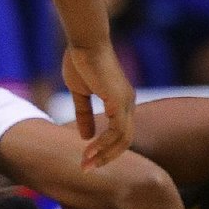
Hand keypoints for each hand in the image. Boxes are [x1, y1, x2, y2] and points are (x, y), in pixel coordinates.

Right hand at [62, 42, 134, 169]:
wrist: (84, 40)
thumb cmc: (81, 60)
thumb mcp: (80, 93)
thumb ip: (83, 114)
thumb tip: (86, 137)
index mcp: (122, 102)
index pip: (120, 134)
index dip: (105, 148)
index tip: (87, 159)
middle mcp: (128, 104)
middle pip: (125, 141)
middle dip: (106, 157)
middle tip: (87, 168)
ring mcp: (127, 103)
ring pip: (122, 140)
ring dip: (104, 154)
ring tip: (86, 163)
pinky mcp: (120, 102)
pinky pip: (117, 131)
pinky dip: (103, 143)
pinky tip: (89, 150)